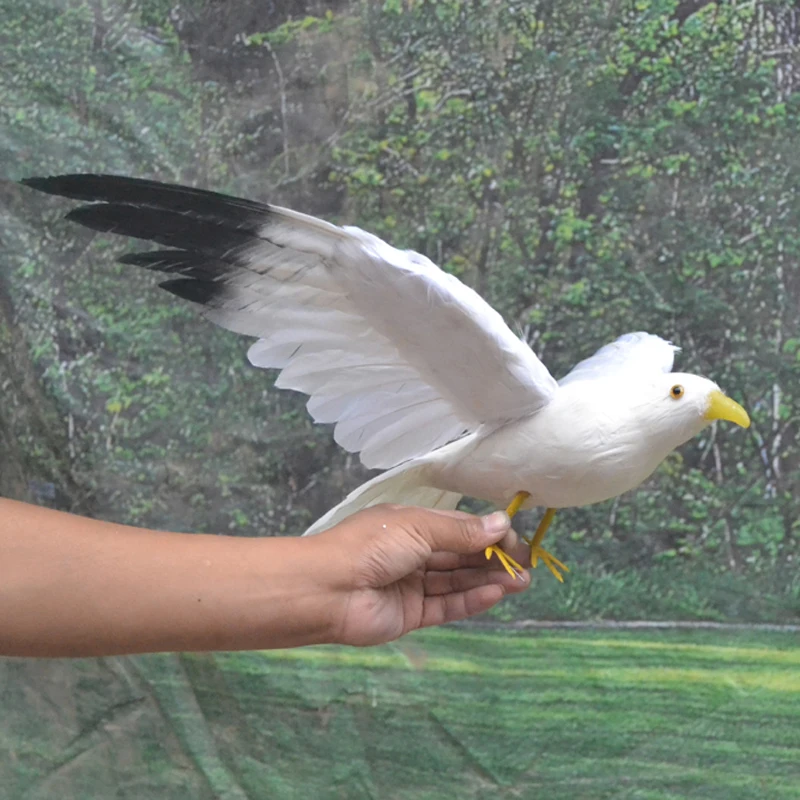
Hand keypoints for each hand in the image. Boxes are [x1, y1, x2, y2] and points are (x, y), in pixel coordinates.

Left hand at [314, 505, 530, 646]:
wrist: (327, 588)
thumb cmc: (371, 546)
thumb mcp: (419, 527)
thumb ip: (461, 531)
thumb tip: (501, 523)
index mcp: (412, 525)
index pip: (459, 528)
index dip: (489, 533)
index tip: (517, 541)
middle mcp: (413, 553)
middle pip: (461, 556)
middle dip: (494, 559)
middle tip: (528, 565)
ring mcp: (412, 585)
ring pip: (458, 581)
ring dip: (489, 580)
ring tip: (522, 581)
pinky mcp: (412, 614)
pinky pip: (447, 605)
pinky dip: (472, 599)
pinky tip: (496, 594)